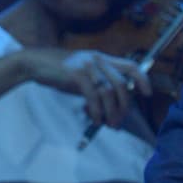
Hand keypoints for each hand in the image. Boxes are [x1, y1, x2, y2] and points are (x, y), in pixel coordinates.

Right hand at [21, 45, 151, 128]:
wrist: (35, 63)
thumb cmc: (59, 71)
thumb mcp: (83, 73)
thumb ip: (98, 83)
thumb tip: (111, 105)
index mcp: (102, 58)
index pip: (130, 65)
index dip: (142, 79)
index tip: (147, 94)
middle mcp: (98, 60)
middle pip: (121, 84)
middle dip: (124, 106)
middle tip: (119, 121)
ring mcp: (87, 66)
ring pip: (109, 92)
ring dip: (112, 111)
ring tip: (109, 124)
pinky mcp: (76, 75)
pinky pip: (93, 96)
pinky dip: (97, 111)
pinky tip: (96, 119)